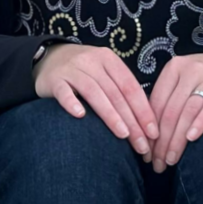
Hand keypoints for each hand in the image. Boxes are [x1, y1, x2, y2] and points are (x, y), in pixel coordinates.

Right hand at [35, 42, 158, 155]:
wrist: (48, 58)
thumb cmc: (84, 72)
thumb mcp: (104, 73)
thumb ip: (121, 90)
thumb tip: (146, 122)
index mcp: (109, 60)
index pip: (131, 87)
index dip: (144, 110)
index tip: (153, 132)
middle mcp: (92, 61)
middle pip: (116, 93)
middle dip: (132, 121)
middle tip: (142, 145)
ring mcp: (72, 69)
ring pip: (94, 92)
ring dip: (110, 115)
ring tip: (123, 134)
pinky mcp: (54, 80)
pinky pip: (64, 92)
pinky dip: (72, 103)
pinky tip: (80, 116)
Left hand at [148, 50, 202, 169]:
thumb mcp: (183, 82)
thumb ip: (168, 101)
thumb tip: (148, 137)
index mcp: (174, 68)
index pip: (157, 104)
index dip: (149, 131)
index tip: (147, 153)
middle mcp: (190, 70)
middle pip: (171, 111)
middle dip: (162, 141)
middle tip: (158, 164)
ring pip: (188, 112)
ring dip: (177, 139)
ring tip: (172, 159)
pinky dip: (200, 123)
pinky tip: (192, 138)